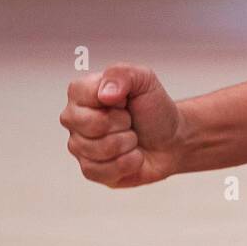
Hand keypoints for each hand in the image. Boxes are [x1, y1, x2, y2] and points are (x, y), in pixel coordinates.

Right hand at [59, 63, 183, 187]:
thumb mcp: (145, 80)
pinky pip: (103, 170)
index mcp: (81, 93)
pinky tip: (132, 156)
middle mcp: (74, 119)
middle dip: (123, 123)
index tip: (126, 99)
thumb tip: (105, 94)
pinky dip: (128, 163)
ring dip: (128, 144)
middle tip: (130, 121)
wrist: (172, 139)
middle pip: (91, 125)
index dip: (114, 100)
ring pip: (99, 150)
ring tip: (132, 138)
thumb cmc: (154, 109)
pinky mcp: (90, 170)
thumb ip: (123, 74)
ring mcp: (79, 146)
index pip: (83, 95)